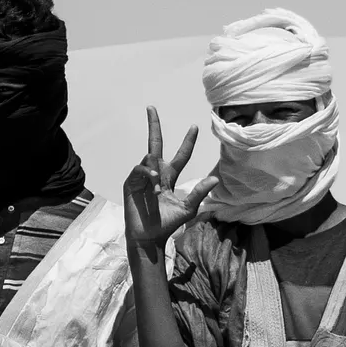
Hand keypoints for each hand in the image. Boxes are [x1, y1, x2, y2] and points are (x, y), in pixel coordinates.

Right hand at [123, 107, 202, 259]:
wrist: (149, 238)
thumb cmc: (168, 224)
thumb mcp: (188, 209)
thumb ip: (198, 192)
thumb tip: (214, 178)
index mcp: (170, 177)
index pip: (180, 155)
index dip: (187, 142)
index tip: (194, 127)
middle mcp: (155, 173)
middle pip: (155, 144)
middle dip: (153, 126)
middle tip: (151, 108)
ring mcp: (142, 177)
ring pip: (148, 158)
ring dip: (155, 169)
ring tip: (157, 188)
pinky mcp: (131, 184)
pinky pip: (139, 170)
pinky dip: (147, 174)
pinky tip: (152, 187)